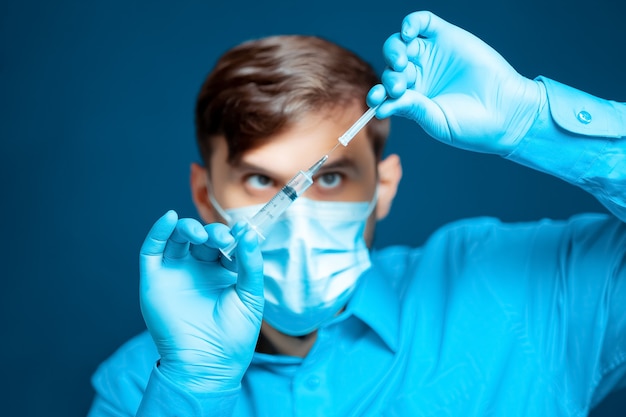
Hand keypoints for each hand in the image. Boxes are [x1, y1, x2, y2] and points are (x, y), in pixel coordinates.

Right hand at [139, 210, 263, 391]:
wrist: (209, 364)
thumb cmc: (234, 335)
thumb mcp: (251, 294)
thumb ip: (251, 263)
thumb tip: (248, 233)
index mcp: (221, 273)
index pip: (224, 244)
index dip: (232, 236)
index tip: (243, 233)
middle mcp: (197, 270)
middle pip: (201, 238)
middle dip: (213, 233)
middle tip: (224, 240)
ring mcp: (175, 273)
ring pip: (177, 238)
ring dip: (188, 228)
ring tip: (201, 235)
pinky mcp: (154, 280)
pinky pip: (152, 250)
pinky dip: (158, 231)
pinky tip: (170, 218)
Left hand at [367, 11, 544, 154]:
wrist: (505, 111)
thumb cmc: (471, 125)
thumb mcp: (434, 119)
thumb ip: (410, 107)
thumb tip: (380, 106)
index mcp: (412, 98)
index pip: (386, 91)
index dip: (378, 93)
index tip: (376, 100)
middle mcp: (419, 75)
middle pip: (391, 67)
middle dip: (390, 75)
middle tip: (399, 86)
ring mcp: (432, 55)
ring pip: (401, 44)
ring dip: (394, 51)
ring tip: (402, 63)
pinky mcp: (446, 36)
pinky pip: (422, 22)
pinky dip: (411, 23)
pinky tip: (409, 34)